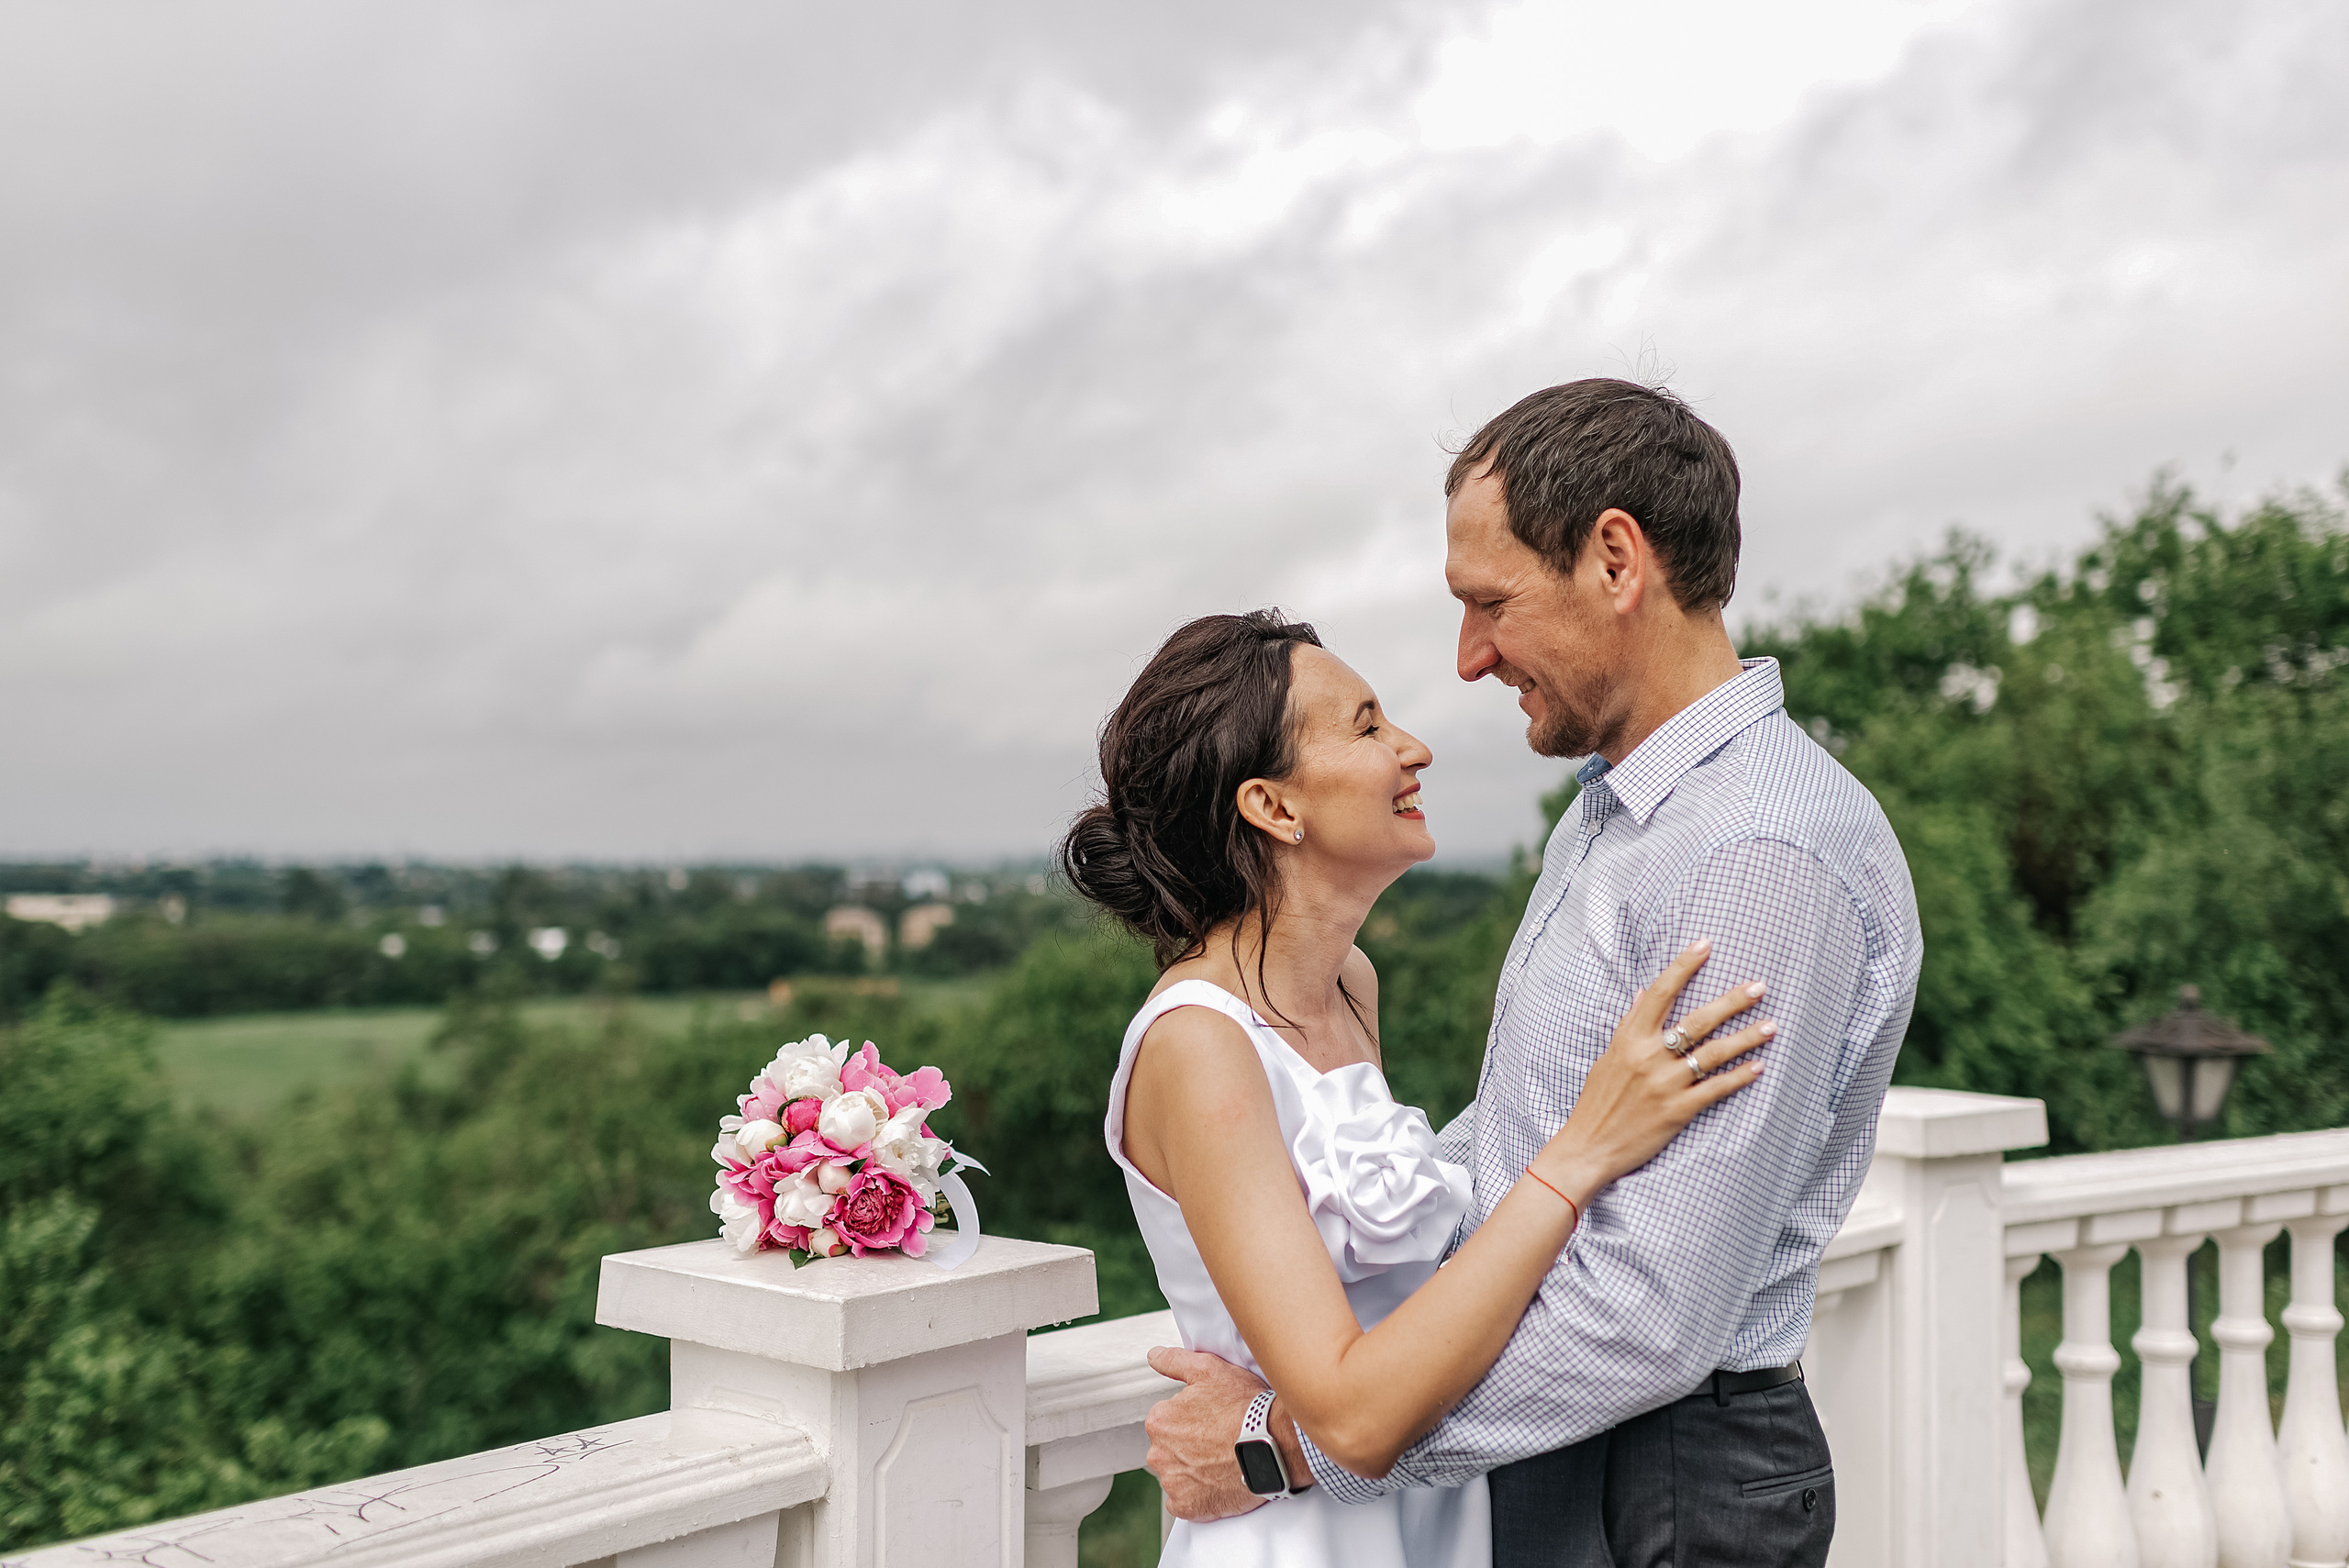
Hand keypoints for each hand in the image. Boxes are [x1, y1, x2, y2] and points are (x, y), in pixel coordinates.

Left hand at [1143, 1346, 1298, 1520]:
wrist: (1273, 1445)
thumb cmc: (1245, 1408)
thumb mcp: (1210, 1369)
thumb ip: (1175, 1361)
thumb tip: (1154, 1356)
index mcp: (1159, 1420)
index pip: (1166, 1420)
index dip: (1191, 1418)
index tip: (1211, 1419)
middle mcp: (1159, 1453)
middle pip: (1170, 1448)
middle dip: (1189, 1445)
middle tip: (1219, 1439)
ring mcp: (1173, 1482)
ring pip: (1177, 1474)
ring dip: (1194, 1470)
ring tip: (1223, 1460)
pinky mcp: (1188, 1506)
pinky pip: (1185, 1502)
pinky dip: (1198, 1495)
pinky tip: (1217, 1482)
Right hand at [1533, 939, 1772, 1198]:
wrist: (1590, 1146)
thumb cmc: (1597, 1101)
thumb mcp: (1607, 1057)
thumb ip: (1628, 1025)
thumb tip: (1644, 995)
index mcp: (1630, 1039)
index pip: (1661, 993)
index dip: (1684, 966)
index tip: (1705, 944)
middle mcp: (1649, 1056)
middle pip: (1698, 1019)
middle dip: (1732, 1001)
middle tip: (1759, 986)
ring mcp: (1665, 1083)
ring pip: (1714, 1053)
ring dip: (1746, 1038)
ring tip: (1771, 1026)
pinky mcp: (1678, 1110)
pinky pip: (1715, 1089)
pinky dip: (1739, 1077)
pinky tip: (1758, 1067)